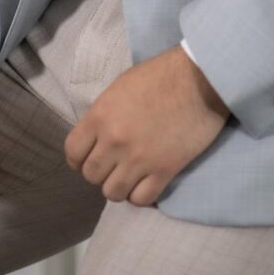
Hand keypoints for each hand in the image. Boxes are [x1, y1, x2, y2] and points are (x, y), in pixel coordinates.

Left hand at [65, 45, 230, 206]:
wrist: (201, 78)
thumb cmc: (161, 75)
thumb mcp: (121, 87)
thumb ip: (104, 114)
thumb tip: (98, 137)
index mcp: (100, 116)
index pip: (73, 153)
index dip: (79, 158)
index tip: (90, 157)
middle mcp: (114, 141)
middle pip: (91, 176)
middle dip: (101, 171)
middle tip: (115, 163)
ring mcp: (138, 159)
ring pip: (112, 193)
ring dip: (120, 185)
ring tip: (131, 174)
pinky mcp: (164, 171)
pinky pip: (140, 199)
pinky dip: (141, 194)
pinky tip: (147, 181)